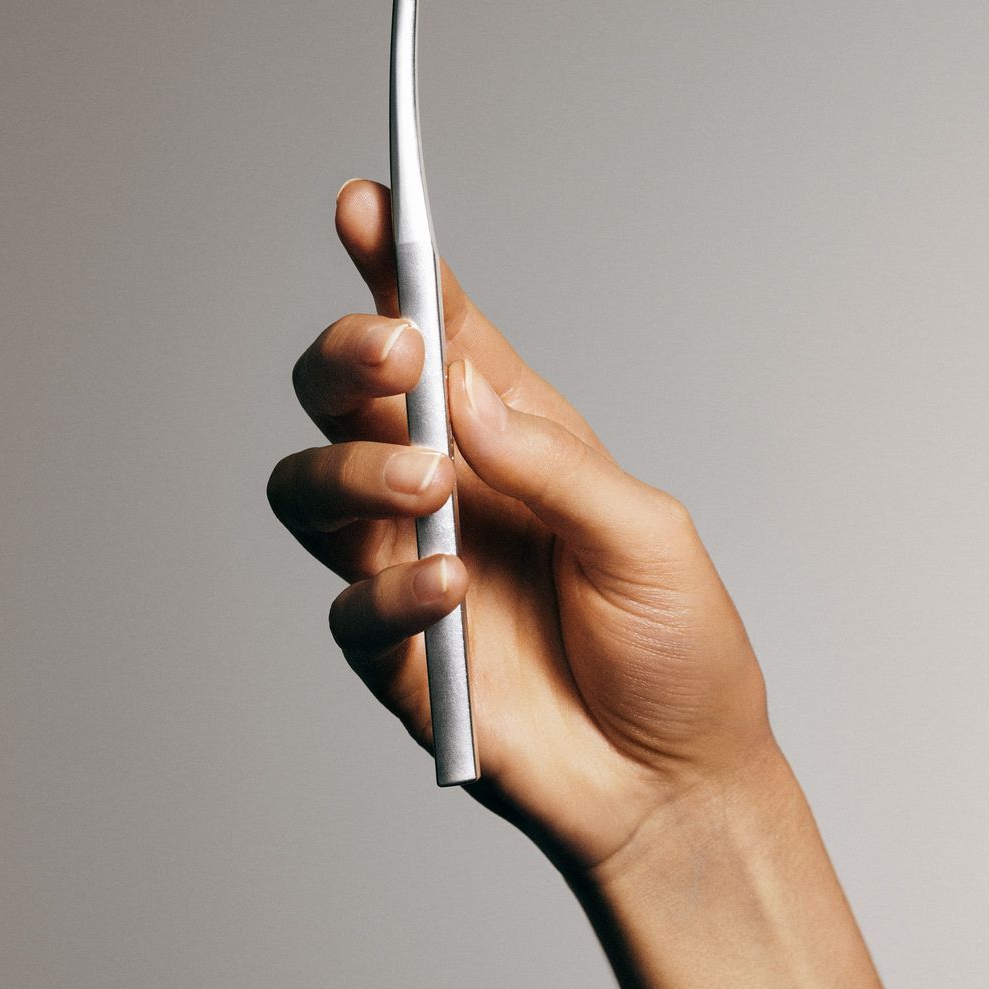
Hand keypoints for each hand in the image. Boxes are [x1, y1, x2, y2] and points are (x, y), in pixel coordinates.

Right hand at [268, 179, 774, 875]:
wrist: (674, 783)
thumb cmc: (677, 649)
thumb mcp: (646, 536)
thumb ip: (550, 463)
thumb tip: (458, 388)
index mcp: (516, 437)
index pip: (442, 334)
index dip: (396, 266)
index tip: (367, 205)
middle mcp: (449, 488)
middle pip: (346, 392)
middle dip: (350, 355)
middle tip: (396, 357)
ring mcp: (410, 565)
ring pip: (311, 483)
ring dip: (353, 466)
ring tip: (428, 487)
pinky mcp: (395, 650)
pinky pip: (347, 604)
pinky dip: (385, 590)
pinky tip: (446, 594)